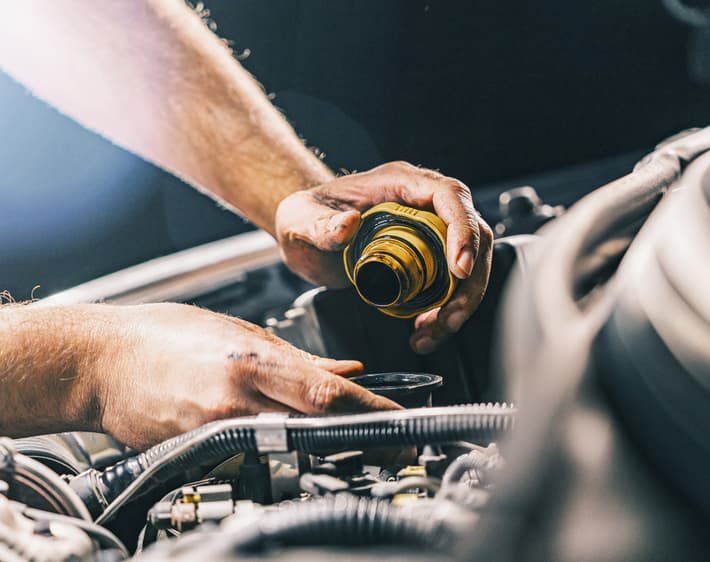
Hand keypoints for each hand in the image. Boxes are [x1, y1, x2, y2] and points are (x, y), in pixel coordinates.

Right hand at [95, 303, 399, 448]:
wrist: (100, 361)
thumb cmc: (162, 336)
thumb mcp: (238, 334)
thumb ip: (296, 358)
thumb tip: (342, 369)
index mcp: (249, 363)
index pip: (328, 394)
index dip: (373, 410)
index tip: (403, 419)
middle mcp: (235, 402)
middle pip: (317, 427)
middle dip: (362, 437)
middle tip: (393, 442)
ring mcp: (215, 433)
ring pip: (290, 446)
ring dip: (326, 445)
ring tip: (354, 441)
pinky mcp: (199, 454)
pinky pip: (254, 454)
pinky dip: (282, 449)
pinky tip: (292, 440)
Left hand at [275, 161, 492, 353]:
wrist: (303, 232)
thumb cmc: (304, 216)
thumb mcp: (301, 218)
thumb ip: (319, 223)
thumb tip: (348, 224)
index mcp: (400, 182)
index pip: (449, 196)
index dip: (463, 230)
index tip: (458, 270)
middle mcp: (422, 202)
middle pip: (475, 233)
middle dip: (470, 281)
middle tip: (449, 318)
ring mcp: (428, 229)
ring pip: (469, 263)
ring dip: (461, 302)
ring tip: (432, 333)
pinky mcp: (425, 256)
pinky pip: (451, 281)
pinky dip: (445, 309)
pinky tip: (424, 330)